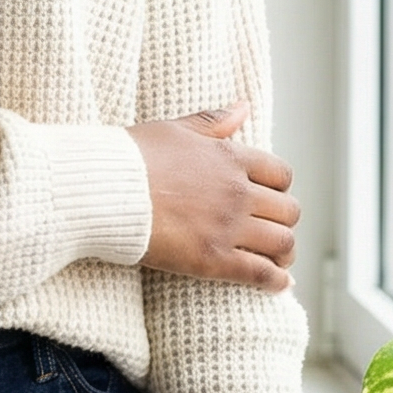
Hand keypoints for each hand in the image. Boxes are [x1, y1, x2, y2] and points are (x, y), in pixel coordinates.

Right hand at [129, 101, 299, 290]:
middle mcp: (237, 192)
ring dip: (285, 252)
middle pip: (288, 210)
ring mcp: (228, 226)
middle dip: (284, 221)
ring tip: (280, 260)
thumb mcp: (175, 129)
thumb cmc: (132, 158)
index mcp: (230, 158)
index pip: (280, 174)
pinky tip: (280, 284)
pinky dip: (276, 280)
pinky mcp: (214, 259)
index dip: (280, 189)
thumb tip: (244, 107)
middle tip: (273, 230)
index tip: (271, 198)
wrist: (105, 191)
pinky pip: (260, 272)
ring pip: (282, 242)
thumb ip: (214, 122)